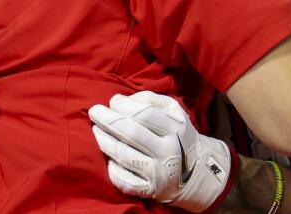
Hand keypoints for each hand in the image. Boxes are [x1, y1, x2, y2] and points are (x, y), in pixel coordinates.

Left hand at [88, 91, 231, 211]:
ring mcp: (159, 173)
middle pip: (132, 133)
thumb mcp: (174, 112)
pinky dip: (112, 169)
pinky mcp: (150, 190)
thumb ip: (151, 100)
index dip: (123, 105)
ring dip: (104, 141)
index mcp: (176, 128)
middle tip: (94, 111)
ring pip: (124, 155)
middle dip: (108, 120)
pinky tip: (107, 158)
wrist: (196, 172)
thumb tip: (124, 100)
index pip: (144, 113)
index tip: (113, 100)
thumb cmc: (176, 135)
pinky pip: (125, 181)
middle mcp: (169, 151)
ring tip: (96, 130)